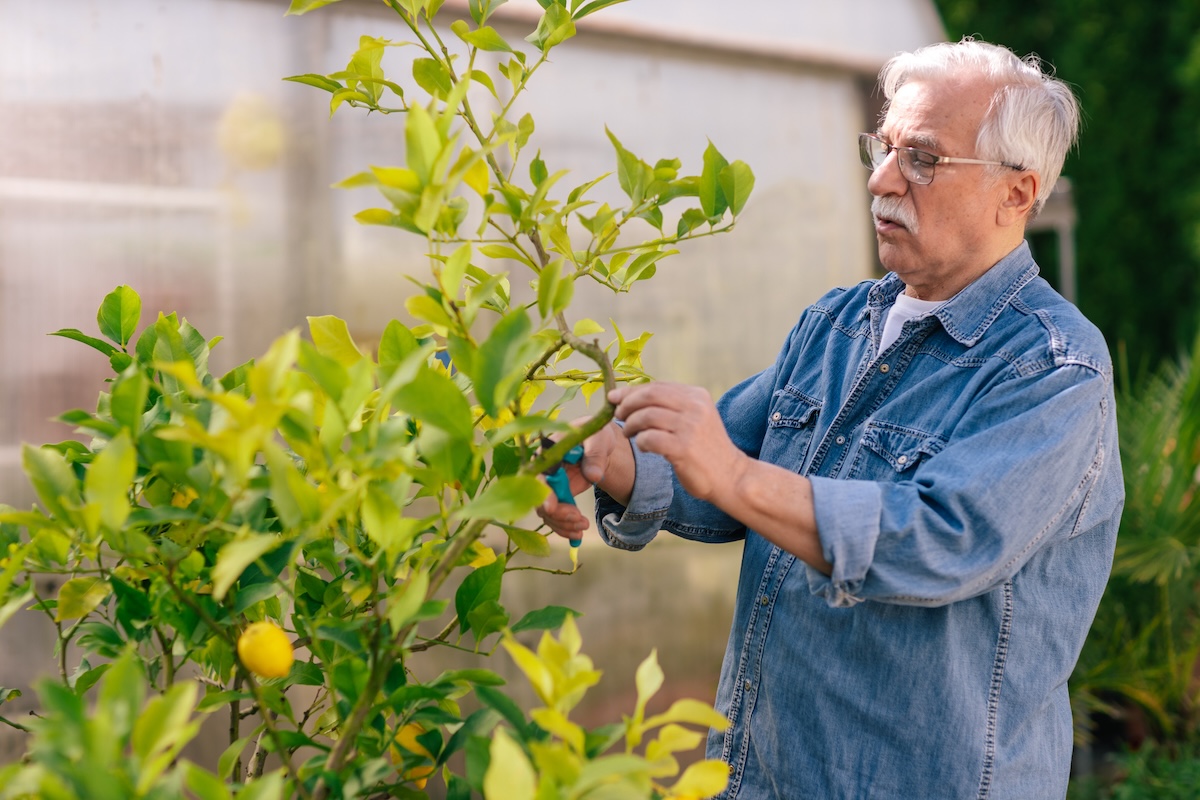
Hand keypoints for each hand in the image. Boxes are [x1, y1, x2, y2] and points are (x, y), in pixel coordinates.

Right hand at [535, 420, 624, 543]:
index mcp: (548, 453)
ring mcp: (549, 487)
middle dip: (557, 513)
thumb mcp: (599, 439)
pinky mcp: (558, 498)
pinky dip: (565, 528)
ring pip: (547, 512)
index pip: (538, 474)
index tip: (551, 508)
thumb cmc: (595, 437)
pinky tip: (577, 534)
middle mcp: (543, 472)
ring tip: (583, 526)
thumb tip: (593, 475)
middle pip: (539, 498)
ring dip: (563, 524)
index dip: (541, 492)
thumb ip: (595, 455)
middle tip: (578, 519)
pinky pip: (556, 517)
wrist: (598, 446)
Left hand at [610, 382, 745, 502]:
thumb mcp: (696, 418)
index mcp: (697, 396)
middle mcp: (695, 407)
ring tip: (629, 434)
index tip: (614, 398)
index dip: (631, 391)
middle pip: (649, 396)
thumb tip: (635, 397)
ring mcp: (690, 427)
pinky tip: (644, 447)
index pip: (657, 386)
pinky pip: (650, 438)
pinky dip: (642, 442)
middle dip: (627, 404)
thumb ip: (674, 406)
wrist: (731, 476)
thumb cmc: (707, 449)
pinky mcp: (683, 448)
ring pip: (646, 416)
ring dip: (631, 425)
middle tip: (618, 415)